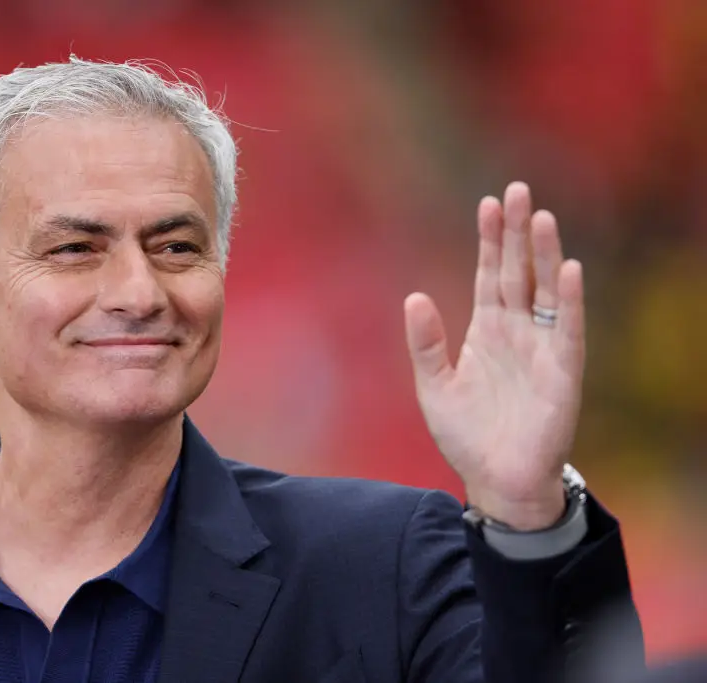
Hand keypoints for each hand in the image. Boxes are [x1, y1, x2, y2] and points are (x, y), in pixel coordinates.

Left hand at [404, 182, 583, 529]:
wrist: (496, 480)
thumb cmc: (467, 435)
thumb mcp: (434, 386)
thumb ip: (425, 343)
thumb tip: (414, 295)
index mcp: (486, 330)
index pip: (489, 274)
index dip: (489, 240)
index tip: (488, 203)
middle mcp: (515, 331)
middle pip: (517, 271)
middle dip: (516, 232)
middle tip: (517, 190)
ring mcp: (541, 348)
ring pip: (543, 291)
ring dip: (543, 254)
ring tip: (540, 216)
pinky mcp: (562, 371)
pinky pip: (567, 330)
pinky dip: (567, 301)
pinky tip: (566, 269)